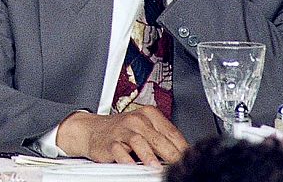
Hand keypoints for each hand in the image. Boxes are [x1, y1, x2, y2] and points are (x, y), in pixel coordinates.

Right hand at [56, 107, 188, 165]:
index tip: (190, 159)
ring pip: (140, 142)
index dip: (183, 148)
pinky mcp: (110, 142)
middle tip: (179, 166)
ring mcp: (123, 130)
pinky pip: (120, 151)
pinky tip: (132, 165)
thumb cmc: (122, 131)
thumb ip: (162, 138)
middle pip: (159, 138)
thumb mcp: (145, 128)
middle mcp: (137, 120)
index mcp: (150, 114)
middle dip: (171, 155)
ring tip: (157, 167)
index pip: (172, 132)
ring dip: (149, 156)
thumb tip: (183, 153)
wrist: (92, 130)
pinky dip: (126, 159)